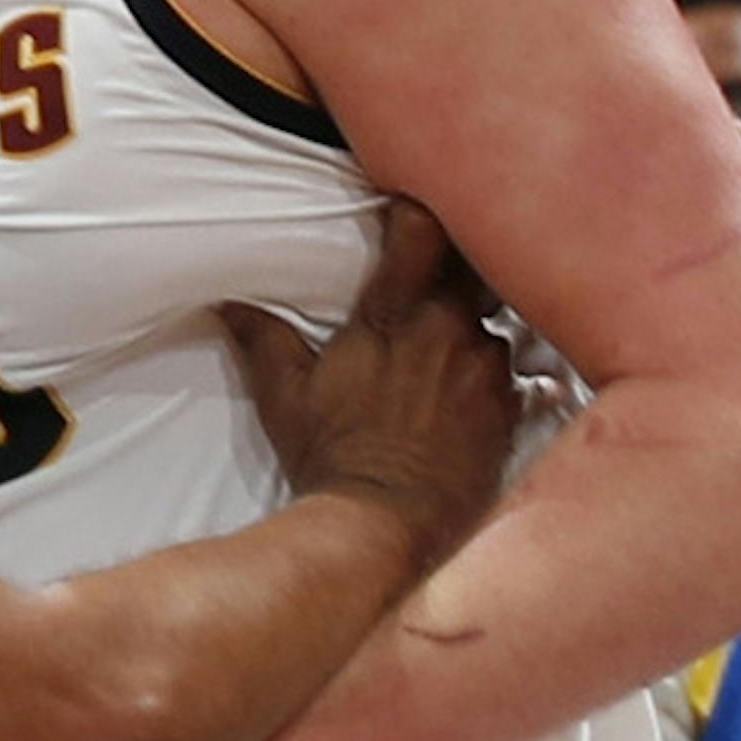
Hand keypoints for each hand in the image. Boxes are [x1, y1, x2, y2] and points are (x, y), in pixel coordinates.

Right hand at [221, 196, 514, 582]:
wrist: (384, 525)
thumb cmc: (332, 458)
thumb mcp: (286, 398)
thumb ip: (264, 340)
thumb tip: (228, 303)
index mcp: (393, 316)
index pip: (421, 228)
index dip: (419, 215)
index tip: (408, 222)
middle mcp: (448, 329)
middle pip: (472, 262)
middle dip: (458, 267)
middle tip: (436, 285)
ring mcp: (485, 366)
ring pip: (493, 319)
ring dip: (474, 328)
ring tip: (447, 356)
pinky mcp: (509, 404)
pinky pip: (512, 370)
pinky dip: (490, 375)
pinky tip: (465, 397)